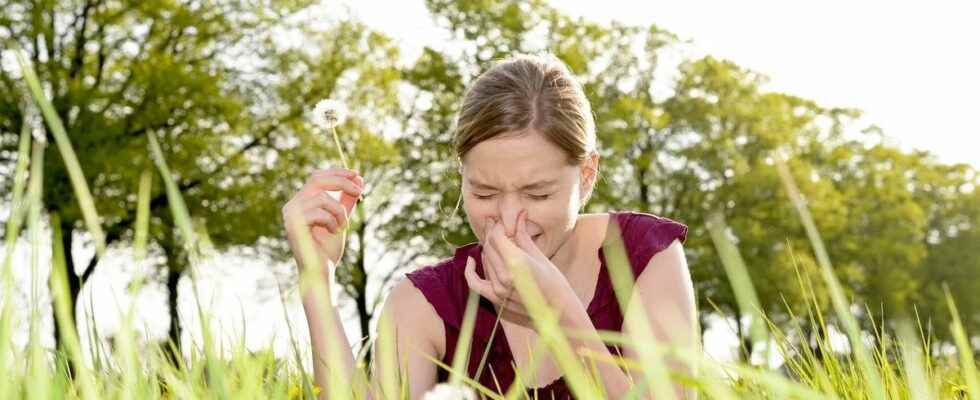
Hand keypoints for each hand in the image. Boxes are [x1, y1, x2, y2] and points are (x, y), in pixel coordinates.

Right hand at [282, 168, 362, 277]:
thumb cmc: (328, 249)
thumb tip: (359, 178)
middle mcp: (292, 205)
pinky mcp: (293, 224)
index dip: (337, 173)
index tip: (356, 174)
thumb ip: (347, 200)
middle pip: (317, 179)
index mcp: (301, 203)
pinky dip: (332, 221)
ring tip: (342, 226)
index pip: (317, 177)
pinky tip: (333, 232)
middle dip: (341, 182)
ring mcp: (290, 214)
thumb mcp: (341, 219)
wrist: (321, 272)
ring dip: (339, 211)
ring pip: (322, 197)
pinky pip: (320, 212)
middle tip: (360, 192)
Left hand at [464, 210, 574, 327]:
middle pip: (489, 247)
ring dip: (488, 247)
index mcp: (516, 262)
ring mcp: (498, 288)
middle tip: (495, 223)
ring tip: (494, 238)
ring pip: (485, 260)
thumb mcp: (539, 255)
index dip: (498, 226)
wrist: (559, 311)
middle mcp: (504, 275)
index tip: (502, 220)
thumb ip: (523, 235)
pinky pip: (475, 283)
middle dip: (492, 233)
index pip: (497, 237)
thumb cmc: (555, 281)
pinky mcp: (496, 298)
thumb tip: (520, 214)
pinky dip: (470, 272)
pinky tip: (471, 261)